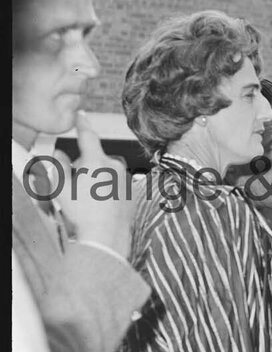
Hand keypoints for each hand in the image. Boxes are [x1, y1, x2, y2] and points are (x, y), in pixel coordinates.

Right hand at [54, 111, 136, 255]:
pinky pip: (116, 185)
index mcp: (96, 161)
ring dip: (97, 179)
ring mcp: (126, 178)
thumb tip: (60, 154)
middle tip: (76, 188)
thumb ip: (59, 166)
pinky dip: (108, 190)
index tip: (81, 115)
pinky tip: (102, 206)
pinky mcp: (133, 191)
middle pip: (95, 159)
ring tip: (90, 201)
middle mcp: (115, 166)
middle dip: (84, 167)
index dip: (82, 124)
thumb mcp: (62, 189)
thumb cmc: (83, 214)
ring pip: (106, 173)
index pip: (88, 137)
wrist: (107, 236)